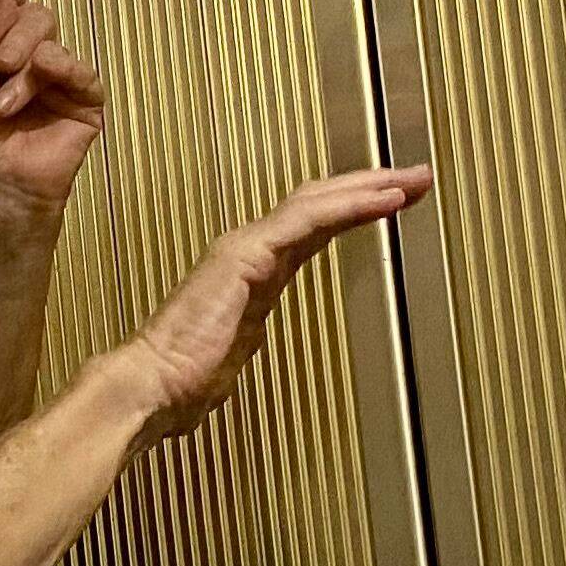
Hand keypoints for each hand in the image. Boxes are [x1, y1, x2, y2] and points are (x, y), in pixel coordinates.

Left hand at [0, 0, 106, 226]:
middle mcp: (31, 63)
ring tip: (6, 101)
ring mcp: (59, 82)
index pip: (11, 3)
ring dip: (26, 65)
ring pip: (53, 40)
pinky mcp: (84, 104)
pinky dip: (58, 71)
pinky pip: (81, 70)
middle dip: (14, 35)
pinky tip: (37, 86)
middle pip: (36, 15)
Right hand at [107, 163, 432, 436]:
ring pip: (317, 203)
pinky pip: (307, 220)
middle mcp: (251, 254)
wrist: (149, 388)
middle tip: (415, 177)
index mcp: (252, 277)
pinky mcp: (247, 256)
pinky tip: (381, 199)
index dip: (352, 212)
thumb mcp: (229, 359)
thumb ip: (244, 342)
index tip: (392, 204)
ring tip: (410, 179)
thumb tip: (247, 343)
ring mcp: (247, 251)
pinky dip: (348, 207)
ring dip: (368, 188)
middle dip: (370, 188)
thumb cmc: (179, 384)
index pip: (311, 230)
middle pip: (319, 206)